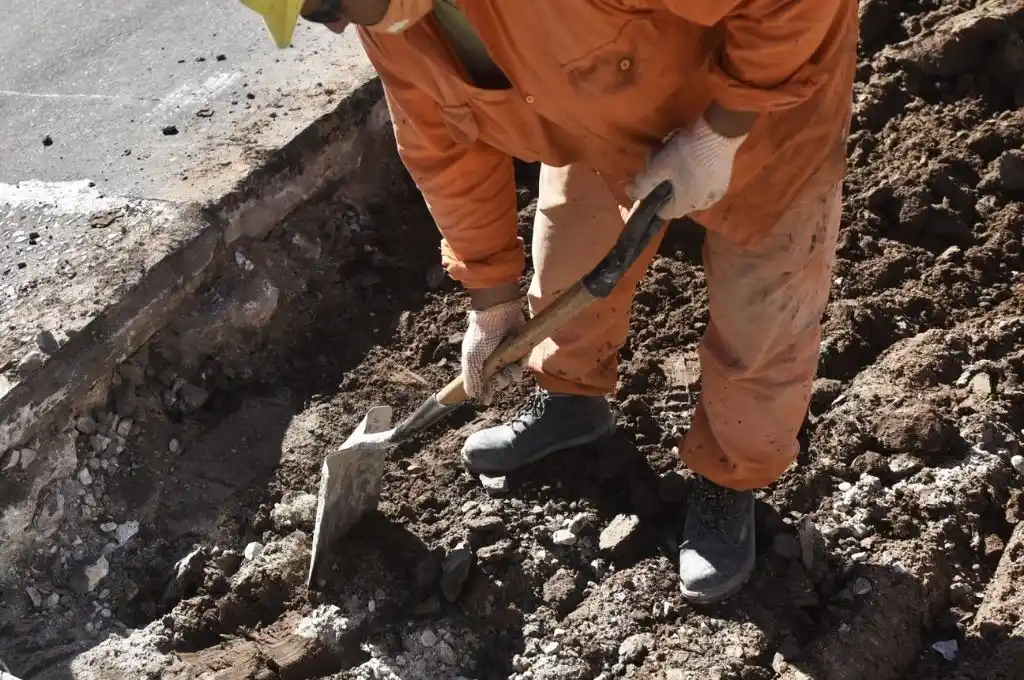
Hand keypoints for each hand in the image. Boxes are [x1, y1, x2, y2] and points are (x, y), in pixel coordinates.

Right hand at [462, 299, 526, 404]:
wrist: (497, 313)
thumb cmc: (481, 336)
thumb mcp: (471, 359)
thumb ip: (472, 378)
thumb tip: (474, 397)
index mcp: (481, 363)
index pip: (485, 382)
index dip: (487, 391)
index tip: (489, 398)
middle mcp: (495, 360)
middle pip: (502, 380)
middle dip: (502, 382)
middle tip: (502, 378)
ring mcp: (509, 353)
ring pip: (514, 373)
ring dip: (514, 376)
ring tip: (512, 371)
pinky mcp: (522, 346)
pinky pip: (524, 361)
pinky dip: (523, 363)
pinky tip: (519, 361)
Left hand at [628, 115, 746, 219]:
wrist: (720, 132)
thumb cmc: (687, 152)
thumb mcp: (659, 166)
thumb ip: (642, 183)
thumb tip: (628, 194)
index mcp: (686, 205)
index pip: (664, 212)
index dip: (653, 199)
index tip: (650, 182)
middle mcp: (702, 204)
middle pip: (677, 201)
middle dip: (666, 186)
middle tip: (662, 164)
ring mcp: (716, 193)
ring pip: (691, 192)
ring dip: (681, 180)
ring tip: (677, 159)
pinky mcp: (724, 181)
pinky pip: (704, 185)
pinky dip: (695, 177)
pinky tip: (692, 160)